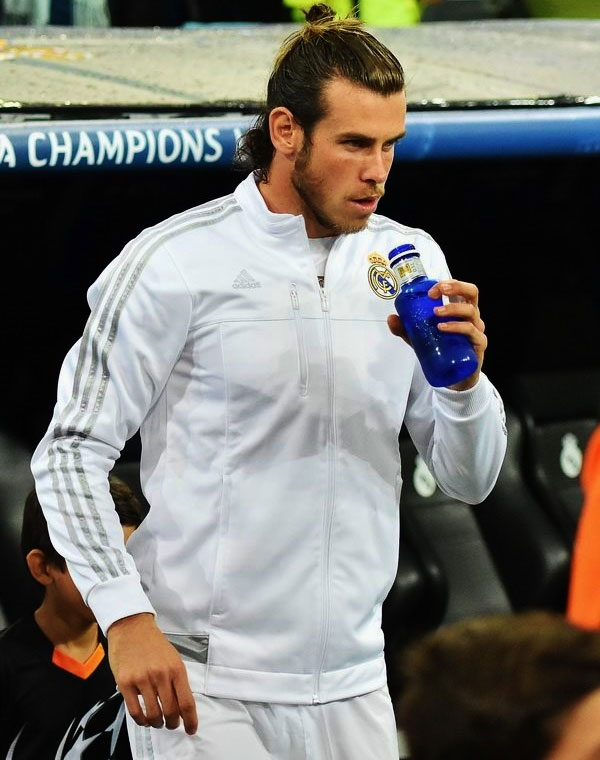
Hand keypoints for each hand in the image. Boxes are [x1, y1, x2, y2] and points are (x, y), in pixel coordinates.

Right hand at [107, 613, 197, 734]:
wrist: (132, 627)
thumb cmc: (154, 644)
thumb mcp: (173, 658)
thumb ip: (177, 680)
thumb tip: (182, 706)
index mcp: (176, 669)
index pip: (187, 702)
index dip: (191, 720)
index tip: (191, 729)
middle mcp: (161, 675)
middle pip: (171, 712)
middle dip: (173, 723)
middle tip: (172, 724)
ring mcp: (142, 679)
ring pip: (153, 714)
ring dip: (157, 723)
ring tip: (158, 721)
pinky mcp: (125, 683)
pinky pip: (135, 711)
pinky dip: (142, 721)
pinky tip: (144, 719)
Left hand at [387, 278, 486, 390]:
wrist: (456, 377)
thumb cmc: (443, 351)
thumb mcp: (421, 338)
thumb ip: (406, 329)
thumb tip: (391, 319)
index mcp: (460, 309)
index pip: (460, 288)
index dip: (448, 283)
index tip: (431, 290)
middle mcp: (471, 316)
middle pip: (472, 293)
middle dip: (456, 287)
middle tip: (438, 291)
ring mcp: (476, 329)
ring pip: (470, 311)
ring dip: (452, 308)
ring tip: (435, 313)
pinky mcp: (479, 344)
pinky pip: (471, 331)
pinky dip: (457, 327)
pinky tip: (443, 328)